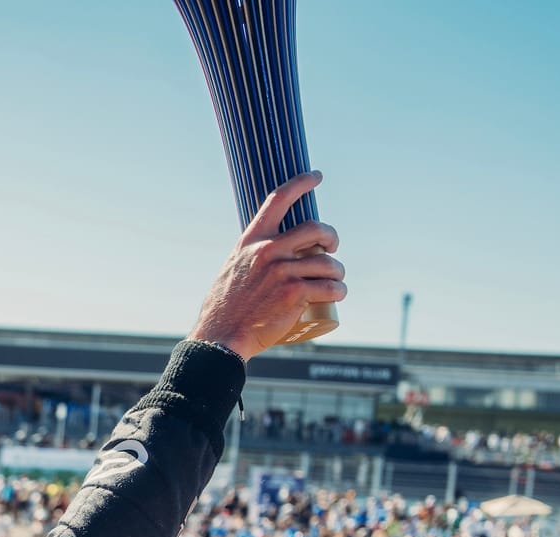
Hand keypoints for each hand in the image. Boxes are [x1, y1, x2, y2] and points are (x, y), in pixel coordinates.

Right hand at [187, 172, 342, 360]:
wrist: (220, 337)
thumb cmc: (224, 308)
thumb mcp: (233, 269)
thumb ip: (251, 258)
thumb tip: (267, 253)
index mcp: (252, 241)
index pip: (278, 199)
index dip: (301, 183)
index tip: (315, 176)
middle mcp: (268, 251)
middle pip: (316, 229)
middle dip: (331, 237)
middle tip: (332, 248)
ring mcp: (282, 272)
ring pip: (328, 263)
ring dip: (338, 272)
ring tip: (336, 281)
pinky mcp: (295, 294)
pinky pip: (330, 287)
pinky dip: (338, 291)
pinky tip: (337, 294)